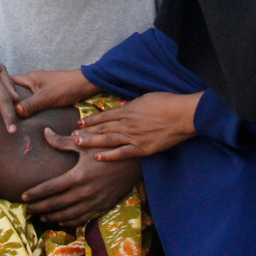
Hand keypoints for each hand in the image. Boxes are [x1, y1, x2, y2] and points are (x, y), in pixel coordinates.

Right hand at [12, 69, 98, 116]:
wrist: (86, 85)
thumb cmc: (66, 87)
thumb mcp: (47, 97)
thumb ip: (30, 105)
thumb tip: (13, 113)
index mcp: (29, 78)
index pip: (8, 82)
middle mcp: (32, 82)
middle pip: (14, 91)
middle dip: (8, 102)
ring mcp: (39, 88)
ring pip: (24, 98)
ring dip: (19, 107)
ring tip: (9, 121)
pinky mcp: (46, 95)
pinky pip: (33, 102)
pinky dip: (29, 109)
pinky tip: (26, 120)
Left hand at [21, 128, 141, 226]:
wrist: (134, 162)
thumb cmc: (107, 148)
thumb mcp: (85, 143)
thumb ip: (62, 141)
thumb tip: (44, 133)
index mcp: (78, 176)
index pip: (50, 188)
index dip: (35, 193)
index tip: (23, 196)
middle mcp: (84, 192)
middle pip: (56, 204)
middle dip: (39, 207)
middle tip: (27, 209)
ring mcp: (94, 201)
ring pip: (68, 214)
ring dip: (52, 216)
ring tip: (41, 215)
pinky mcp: (102, 206)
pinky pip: (83, 218)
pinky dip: (69, 221)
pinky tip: (61, 220)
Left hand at [70, 91, 201, 160]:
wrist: (183, 115)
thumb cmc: (167, 102)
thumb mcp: (147, 98)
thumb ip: (132, 104)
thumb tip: (122, 105)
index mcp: (128, 110)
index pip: (105, 115)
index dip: (91, 119)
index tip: (79, 122)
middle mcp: (127, 124)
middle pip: (102, 128)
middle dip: (86, 132)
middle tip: (72, 135)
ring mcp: (134, 137)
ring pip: (108, 140)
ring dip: (92, 142)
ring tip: (78, 143)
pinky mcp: (143, 149)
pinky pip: (122, 153)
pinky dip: (109, 155)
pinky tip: (98, 157)